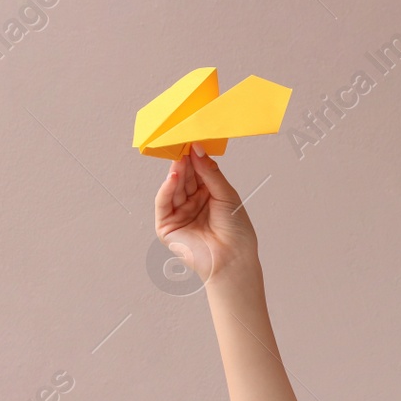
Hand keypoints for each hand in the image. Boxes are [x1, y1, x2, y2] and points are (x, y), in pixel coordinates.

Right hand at [153, 143, 259, 283]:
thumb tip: (197, 149)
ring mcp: (179, 215)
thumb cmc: (237, 231)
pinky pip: (163, 204)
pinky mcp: (167, 227)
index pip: (197, 172)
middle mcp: (192, 204)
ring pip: (173, 188)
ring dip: (176, 174)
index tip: (193, 140)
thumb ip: (210, 172)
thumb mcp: (226, 194)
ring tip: (180, 159)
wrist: (234, 260)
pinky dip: (166, 189)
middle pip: (184, 178)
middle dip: (183, 162)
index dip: (194, 157)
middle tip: (183, 144)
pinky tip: (173, 177)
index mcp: (208, 196)